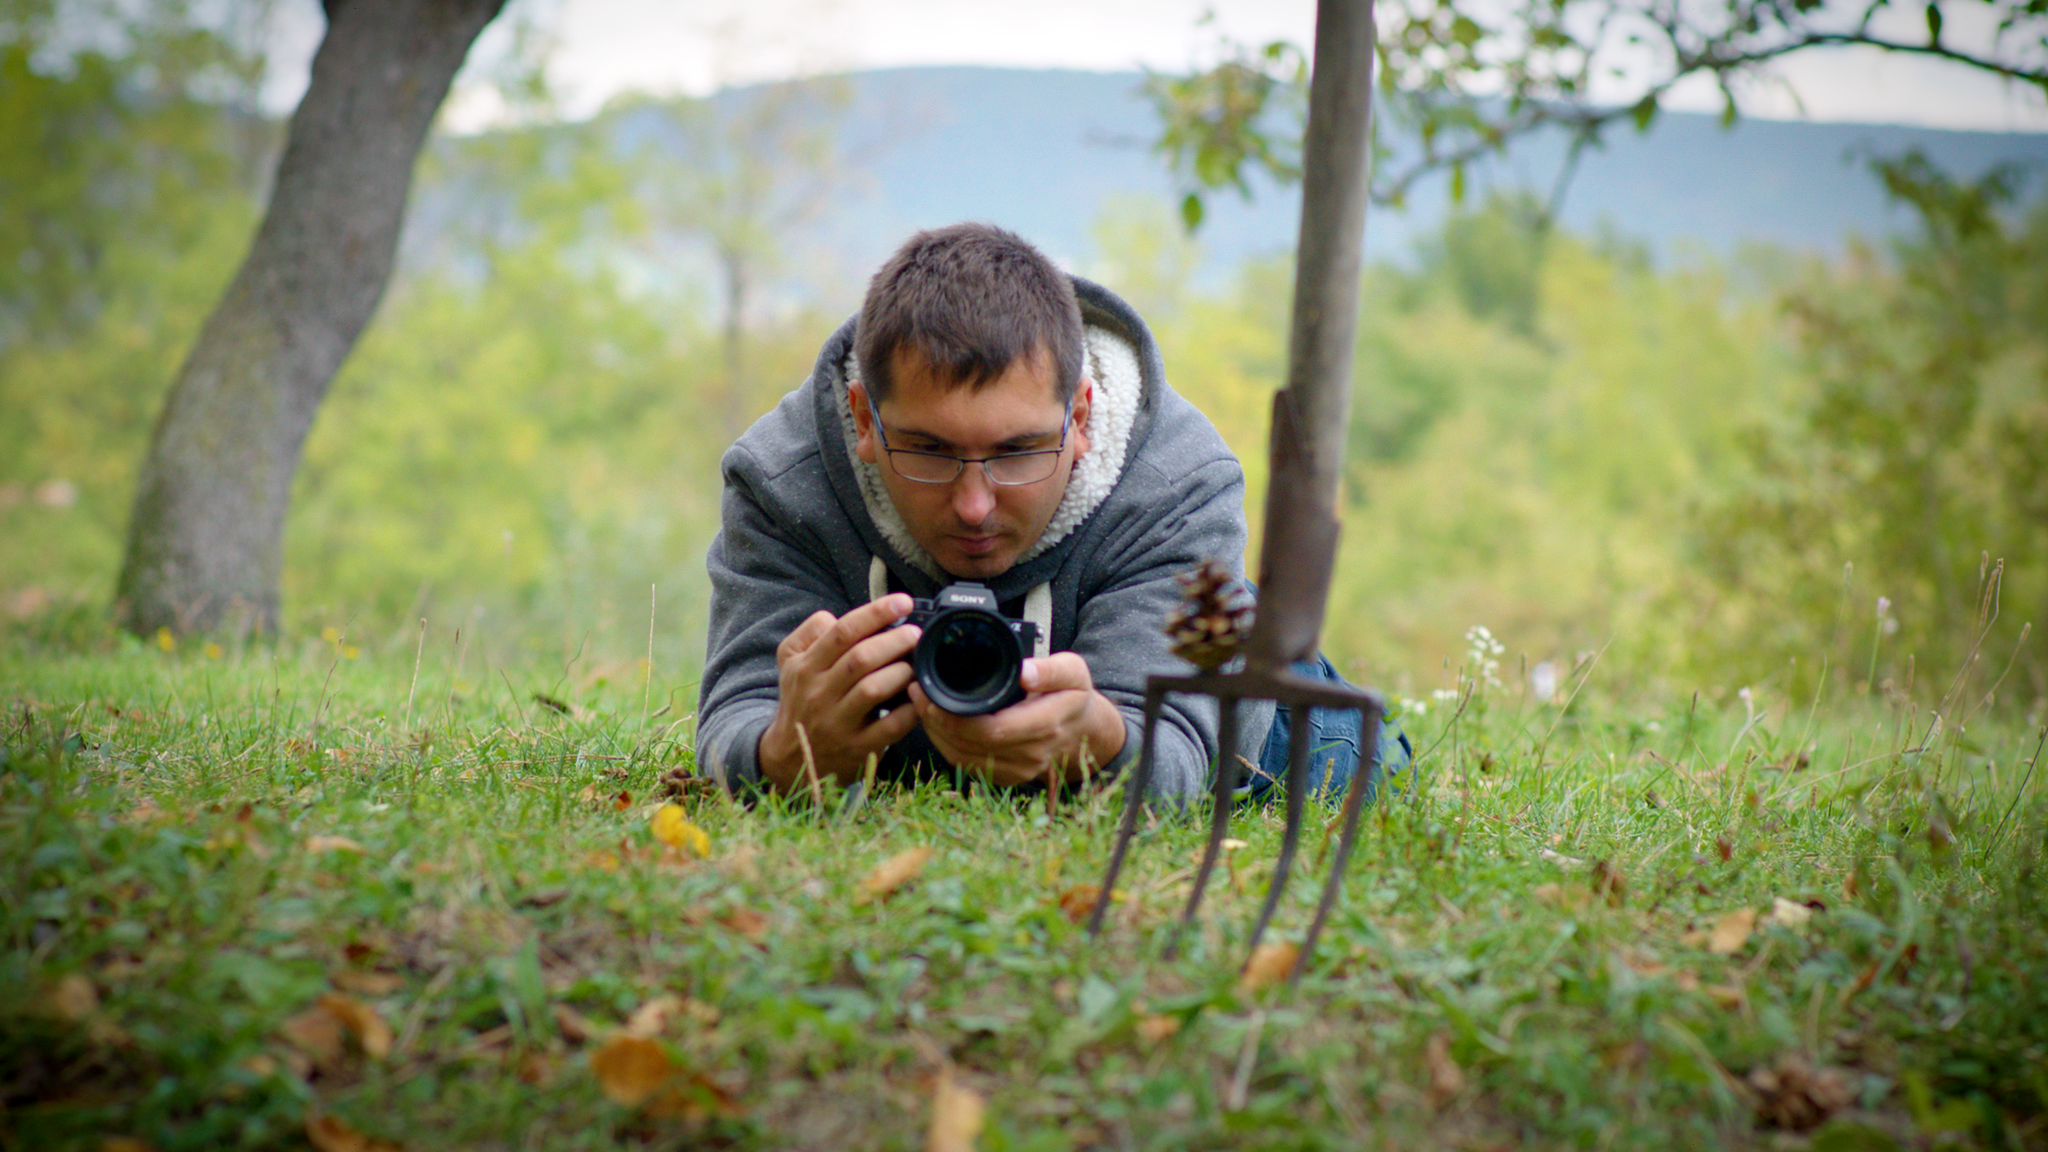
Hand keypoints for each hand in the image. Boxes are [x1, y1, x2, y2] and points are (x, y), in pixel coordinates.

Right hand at [757, 594, 921, 791]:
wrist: (790, 757)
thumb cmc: (801, 698)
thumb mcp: (789, 661)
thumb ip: (809, 632)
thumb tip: (835, 616)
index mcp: (806, 666)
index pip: (842, 632)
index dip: (875, 613)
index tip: (903, 602)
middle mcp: (820, 693)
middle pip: (860, 659)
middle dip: (894, 641)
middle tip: (916, 633)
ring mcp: (838, 722)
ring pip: (873, 690)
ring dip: (900, 672)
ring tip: (916, 662)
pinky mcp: (858, 747)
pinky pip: (889, 727)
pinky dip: (909, 710)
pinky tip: (918, 696)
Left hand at [909, 652, 1127, 787]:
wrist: (1084, 733)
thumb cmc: (1074, 696)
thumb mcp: (1073, 672)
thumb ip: (1051, 670)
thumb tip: (1026, 672)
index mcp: (1046, 725)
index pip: (991, 729)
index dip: (954, 716)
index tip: (930, 692)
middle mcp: (1031, 754)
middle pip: (970, 744)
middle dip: (937, 720)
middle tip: (917, 692)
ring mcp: (1017, 771)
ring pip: (963, 758)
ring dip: (936, 732)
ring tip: (920, 703)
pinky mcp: (1005, 778)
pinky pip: (966, 765)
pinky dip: (946, 745)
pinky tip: (935, 724)